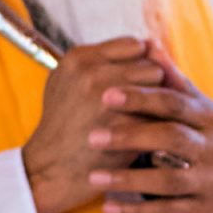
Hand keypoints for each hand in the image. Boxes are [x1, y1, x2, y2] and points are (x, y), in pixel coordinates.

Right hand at [20, 38, 164, 212]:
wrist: (51, 168)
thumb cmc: (63, 124)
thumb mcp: (68, 81)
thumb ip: (103, 60)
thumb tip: (150, 44)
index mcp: (80, 58)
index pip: (135, 46)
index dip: (141, 64)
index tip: (139, 82)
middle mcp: (93, 74)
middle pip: (152, 66)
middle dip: (153, 85)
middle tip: (145, 104)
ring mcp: (109, 100)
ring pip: (161, 90)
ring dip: (159, 105)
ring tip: (146, 118)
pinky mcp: (125, 126)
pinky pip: (161, 117)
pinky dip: (160, 125)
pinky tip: (151, 135)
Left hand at [85, 46, 212, 212]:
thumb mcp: (209, 114)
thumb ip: (177, 83)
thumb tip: (148, 46)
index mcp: (211, 119)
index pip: (174, 103)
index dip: (140, 98)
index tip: (105, 94)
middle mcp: (212, 148)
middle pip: (171, 137)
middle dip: (130, 135)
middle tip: (92, 136)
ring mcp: (209, 181)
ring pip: (167, 179)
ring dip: (128, 179)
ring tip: (93, 177)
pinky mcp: (204, 211)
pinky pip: (167, 212)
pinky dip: (137, 212)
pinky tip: (108, 208)